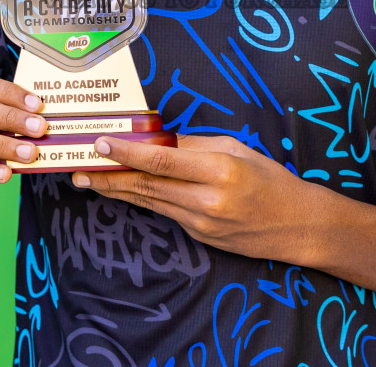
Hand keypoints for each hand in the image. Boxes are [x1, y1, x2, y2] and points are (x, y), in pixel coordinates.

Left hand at [70, 134, 321, 261]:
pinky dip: (142, 200)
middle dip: (109, 176)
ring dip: (116, 190)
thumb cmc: (271, 179)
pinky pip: (165, 212)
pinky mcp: (199, 236)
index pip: (163, 159)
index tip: (100, 144)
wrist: (297, 226)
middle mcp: (207, 199)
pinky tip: (123, 191)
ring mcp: (201, 222)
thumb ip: (196, 146)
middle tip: (78, 167)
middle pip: (147, 185)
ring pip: (149, 202)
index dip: (128, 153)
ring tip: (87, 179)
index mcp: (220, 169)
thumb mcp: (238, 149)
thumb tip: (159, 139)